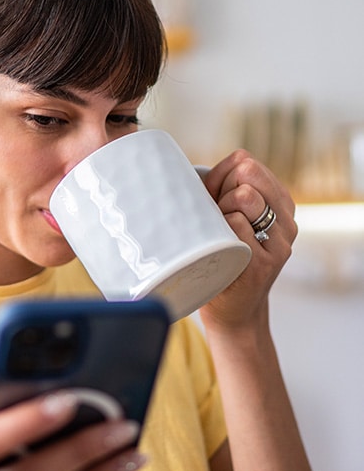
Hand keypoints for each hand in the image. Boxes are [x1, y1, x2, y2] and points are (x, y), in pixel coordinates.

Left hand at [199, 149, 296, 330]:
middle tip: (217, 221)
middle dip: (221, 192)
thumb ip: (220, 189)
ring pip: (244, 196)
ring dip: (220, 211)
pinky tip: (220, 250)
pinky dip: (219, 231)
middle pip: (245, 173)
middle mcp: (287, 220)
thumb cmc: (221, 254)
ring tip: (219, 235)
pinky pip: (235, 224)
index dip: (220, 177)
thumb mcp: (227, 215)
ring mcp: (279, 242)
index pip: (244, 161)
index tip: (215, 201)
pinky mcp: (264, 262)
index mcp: (281, 203)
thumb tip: (183, 168)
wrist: (232, 309)